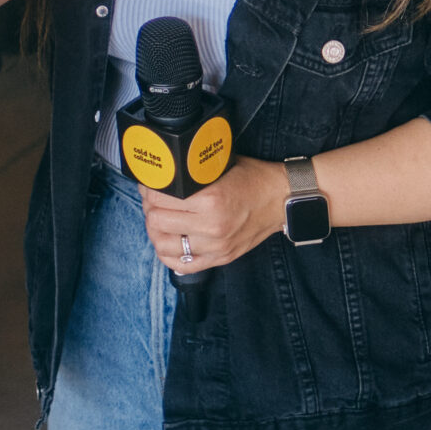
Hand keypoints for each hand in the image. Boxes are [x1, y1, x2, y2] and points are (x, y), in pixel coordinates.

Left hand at [141, 157, 286, 274]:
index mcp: (210, 200)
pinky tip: (168, 240)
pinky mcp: (219, 258)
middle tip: (152, 199)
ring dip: (155, 231)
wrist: (282, 199)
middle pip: (157, 221)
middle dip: (149, 208)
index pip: (160, 198)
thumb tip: (164, 168)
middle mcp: (211, 226)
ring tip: (158, 219)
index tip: (149, 183)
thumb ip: (193, 169)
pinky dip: (168, 254)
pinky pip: (181, 265)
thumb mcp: (221, 164)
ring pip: (163, 245)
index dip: (149, 188)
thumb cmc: (253, 178)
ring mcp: (215, 246)